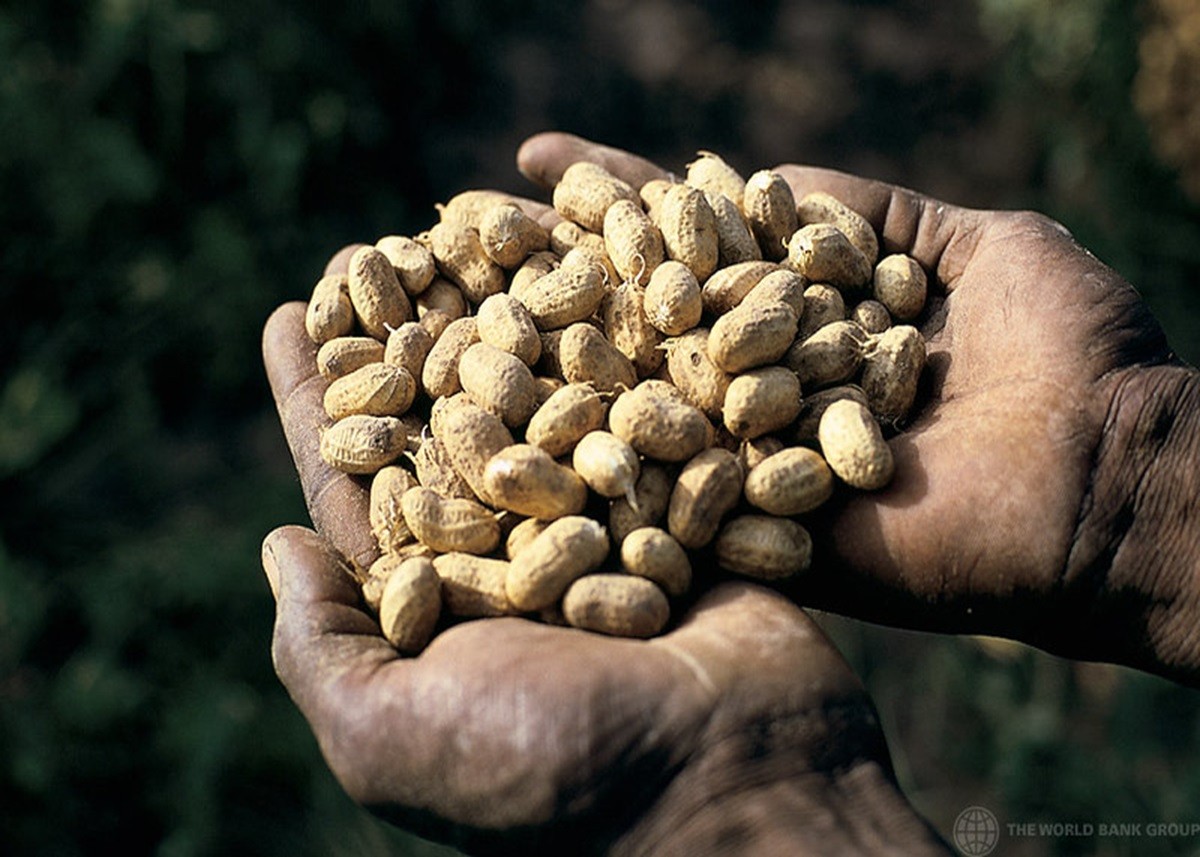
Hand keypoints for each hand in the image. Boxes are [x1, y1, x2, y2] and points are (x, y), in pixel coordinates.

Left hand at [262, 287, 947, 853]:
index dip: (317, 399)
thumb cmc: (557, 773)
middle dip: (409, 337)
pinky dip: (617, 346)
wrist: (737, 787)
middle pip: (447, 423)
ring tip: (473, 231)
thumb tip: (278, 546)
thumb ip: (324, 649)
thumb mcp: (394, 736)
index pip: (357, 484)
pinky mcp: (690, 510)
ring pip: (545, 403)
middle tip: (376, 252)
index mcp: (437, 608)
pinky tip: (589, 268)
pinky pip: (643, 417)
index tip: (286, 313)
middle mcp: (514, 558)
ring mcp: (606, 528)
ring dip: (508, 320)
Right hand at [518, 133, 1199, 683]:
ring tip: (449, 303)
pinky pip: (668, 497)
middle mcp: (768, 390)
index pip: (697, 246)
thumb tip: (762, 170)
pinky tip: (503, 421)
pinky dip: (592, 466)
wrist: (1110, 481)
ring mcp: (757, 463)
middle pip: (649, 319)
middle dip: (557, 271)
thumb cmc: (1070, 350)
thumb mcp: (979, 243)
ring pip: (639, 404)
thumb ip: (869, 212)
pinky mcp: (760, 536)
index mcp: (810, 321)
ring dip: (546, 358)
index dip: (620, 202)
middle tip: (459, 229)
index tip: (534, 162)